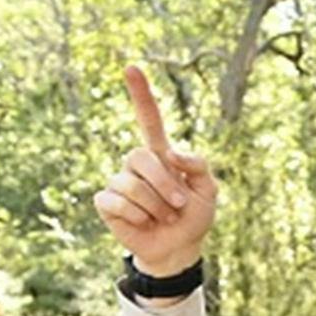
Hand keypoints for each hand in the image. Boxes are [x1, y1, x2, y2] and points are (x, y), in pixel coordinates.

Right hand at [93, 64, 218, 275]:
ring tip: (164, 218)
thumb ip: (198, 166)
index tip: (132, 67)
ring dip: (155, 206)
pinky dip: (137, 216)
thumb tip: (171, 153)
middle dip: (164, 183)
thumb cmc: (194, 217)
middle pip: (140, 156)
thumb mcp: (208, 190)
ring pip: (130, 183)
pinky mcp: (107, 203)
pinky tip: (144, 223)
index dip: (141, 94)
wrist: (179, 249)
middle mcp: (137, 165)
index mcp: (162, 155)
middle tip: (180, 206)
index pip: (149, 119)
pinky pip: (116, 202)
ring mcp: (120, 182)